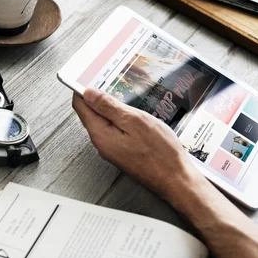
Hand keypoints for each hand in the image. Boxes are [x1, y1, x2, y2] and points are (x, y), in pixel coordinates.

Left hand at [72, 88, 202, 202]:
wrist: (177, 181)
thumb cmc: (160, 154)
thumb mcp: (135, 122)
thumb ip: (109, 108)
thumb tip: (88, 94)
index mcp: (100, 134)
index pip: (80, 107)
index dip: (83, 90)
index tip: (92, 77)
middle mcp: (102, 143)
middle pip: (91, 114)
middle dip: (98, 97)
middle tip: (111, 81)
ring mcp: (112, 149)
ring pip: (104, 122)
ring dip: (111, 108)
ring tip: (124, 95)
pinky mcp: (123, 153)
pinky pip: (115, 131)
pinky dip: (120, 119)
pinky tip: (132, 113)